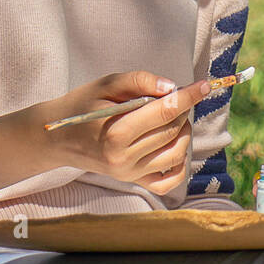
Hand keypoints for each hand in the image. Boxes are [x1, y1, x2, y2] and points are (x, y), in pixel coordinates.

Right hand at [36, 71, 211, 196]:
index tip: (205, 85)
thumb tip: (171, 88)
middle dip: (182, 109)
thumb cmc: (83, 105)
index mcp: (116, 132)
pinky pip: (169, 180)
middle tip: (176, 96)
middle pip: (172, 131)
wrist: (58, 137)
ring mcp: (129, 173)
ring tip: (173, 117)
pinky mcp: (133, 181)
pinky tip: (175, 144)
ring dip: (183, 131)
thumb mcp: (106, 84)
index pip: (164, 112)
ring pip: (176, 153)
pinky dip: (180, 163)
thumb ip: (139, 82)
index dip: (188, 96)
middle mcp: (124, 158)